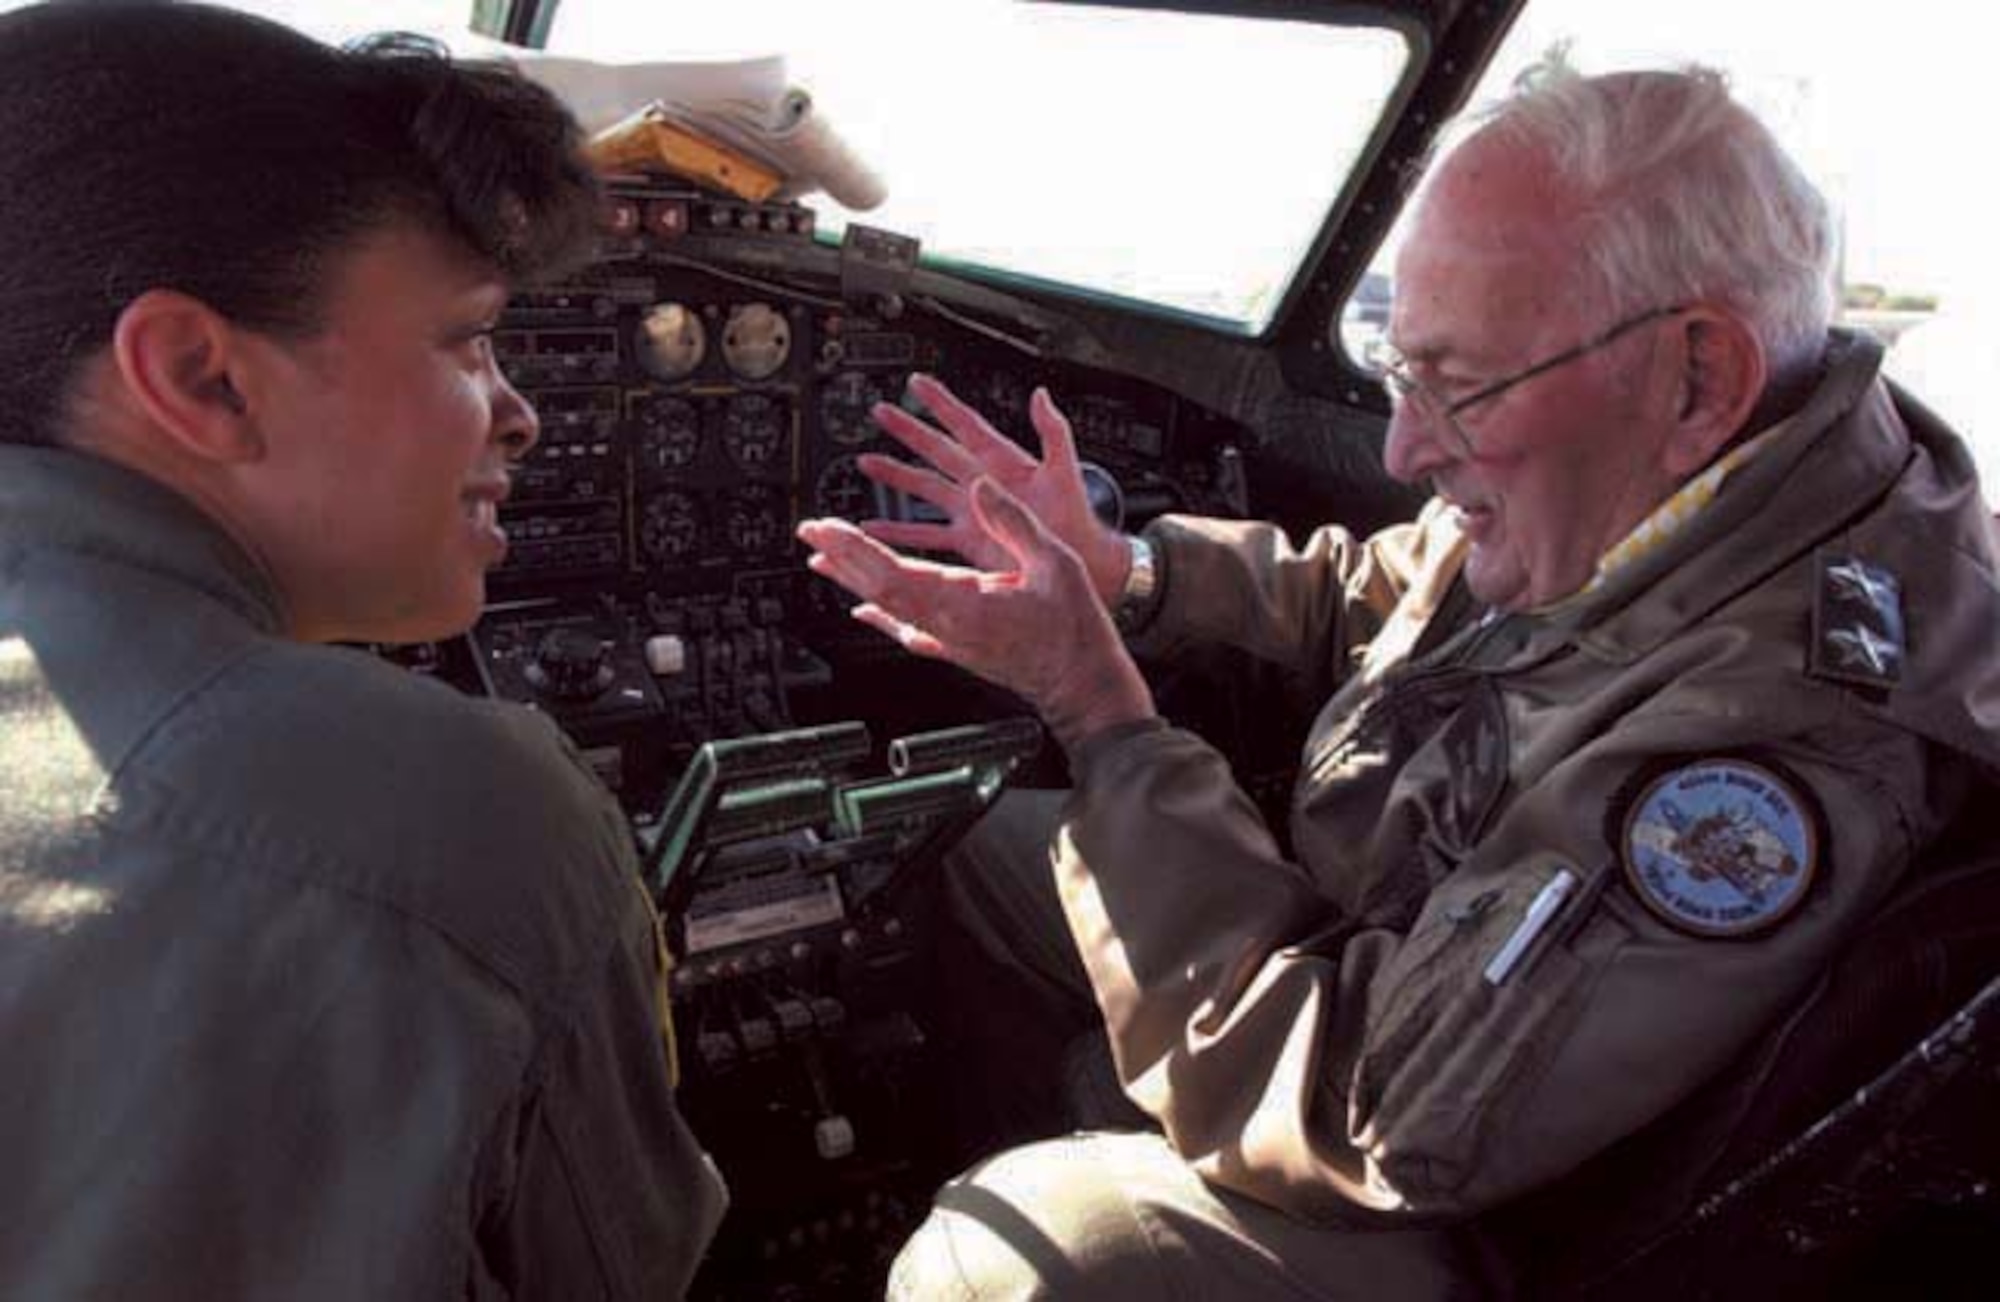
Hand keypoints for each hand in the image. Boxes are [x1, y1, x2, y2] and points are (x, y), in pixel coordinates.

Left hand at [797, 476, 1154, 752]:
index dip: (855, 550)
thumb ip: (1013, 522)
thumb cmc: (1075, 630)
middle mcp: (948, 626)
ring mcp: (949, 642)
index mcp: (966, 602)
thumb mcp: (1055, 561)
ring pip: (889, 607)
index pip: (893, 572)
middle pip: (879, 588)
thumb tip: (979, 486)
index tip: (829, 527)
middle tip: (812, 530)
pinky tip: (862, 610)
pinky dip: (881, 617)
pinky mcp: (957, 650)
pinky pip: (908, 632)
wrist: (1083, 686)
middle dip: (841, 557)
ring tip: (824, 559)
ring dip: (854, 580)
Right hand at [859, 375, 1132, 606]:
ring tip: (869, 464)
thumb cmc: (1078, 519)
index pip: (966, 425)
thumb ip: (1053, 433)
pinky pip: (928, 534)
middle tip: (882, 412)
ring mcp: (973, 512)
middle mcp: (983, 483)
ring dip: (897, 476)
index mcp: (1004, 462)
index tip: (918, 383)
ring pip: (925, 489)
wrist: (1082, 563)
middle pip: (936, 451)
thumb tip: (1041, 396)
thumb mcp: (1066, 472)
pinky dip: (901, 531)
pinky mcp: (969, 541)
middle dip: (908, 431)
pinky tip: (879, 527)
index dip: (942, 403)